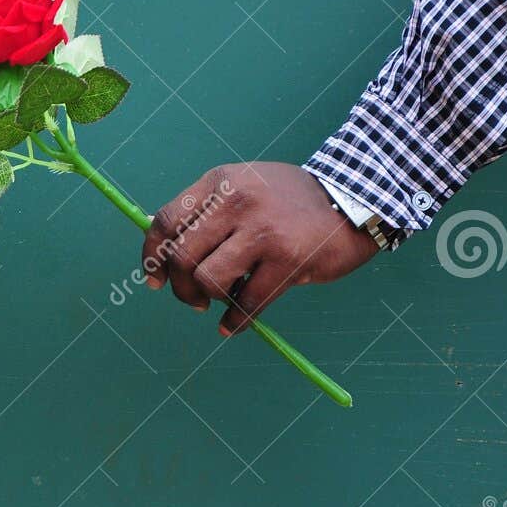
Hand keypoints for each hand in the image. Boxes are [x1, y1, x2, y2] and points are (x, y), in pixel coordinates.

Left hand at [141, 162, 377, 335]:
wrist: (354, 200)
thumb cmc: (290, 201)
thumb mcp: (244, 186)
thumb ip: (209, 211)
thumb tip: (164, 252)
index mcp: (220, 181)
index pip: (166, 221)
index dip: (153, 256)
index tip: (155, 280)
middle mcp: (236, 201)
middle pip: (182, 256)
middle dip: (181, 287)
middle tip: (193, 300)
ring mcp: (262, 230)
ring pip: (209, 280)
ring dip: (209, 300)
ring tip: (220, 303)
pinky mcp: (288, 259)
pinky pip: (247, 303)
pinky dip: (234, 321)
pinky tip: (232, 325)